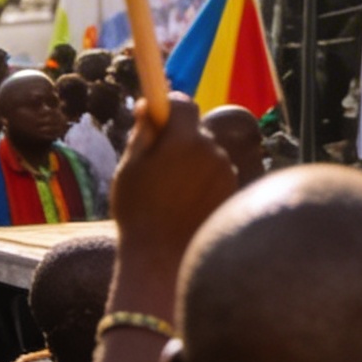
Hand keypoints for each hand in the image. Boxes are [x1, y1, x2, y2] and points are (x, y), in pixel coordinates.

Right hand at [109, 92, 237, 278]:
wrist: (161, 258)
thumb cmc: (137, 212)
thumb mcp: (128, 169)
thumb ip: (142, 133)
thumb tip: (148, 104)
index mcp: (182, 140)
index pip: (183, 104)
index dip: (170, 107)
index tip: (159, 118)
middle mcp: (210, 150)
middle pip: (195, 129)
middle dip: (179, 138)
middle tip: (159, 162)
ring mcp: (225, 169)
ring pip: (207, 151)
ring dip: (193, 160)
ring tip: (171, 190)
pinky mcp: (232, 188)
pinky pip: (217, 171)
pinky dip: (204, 178)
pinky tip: (187, 201)